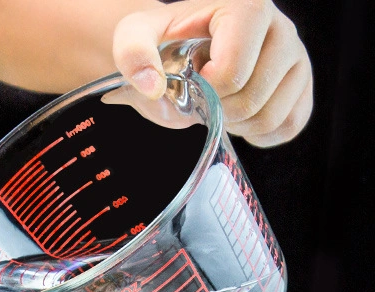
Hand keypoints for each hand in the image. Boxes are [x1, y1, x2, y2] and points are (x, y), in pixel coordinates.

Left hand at [113, 0, 312, 146]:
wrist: (179, 50)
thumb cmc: (160, 43)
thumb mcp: (134, 38)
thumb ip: (134, 54)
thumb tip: (153, 87)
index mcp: (248, 7)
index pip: (232, 73)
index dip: (205, 91)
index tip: (192, 78)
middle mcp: (283, 27)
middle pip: (252, 100)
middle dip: (219, 111)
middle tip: (204, 95)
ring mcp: (298, 57)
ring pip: (273, 118)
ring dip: (237, 125)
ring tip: (221, 103)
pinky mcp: (302, 86)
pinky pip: (289, 126)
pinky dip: (260, 134)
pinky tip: (239, 118)